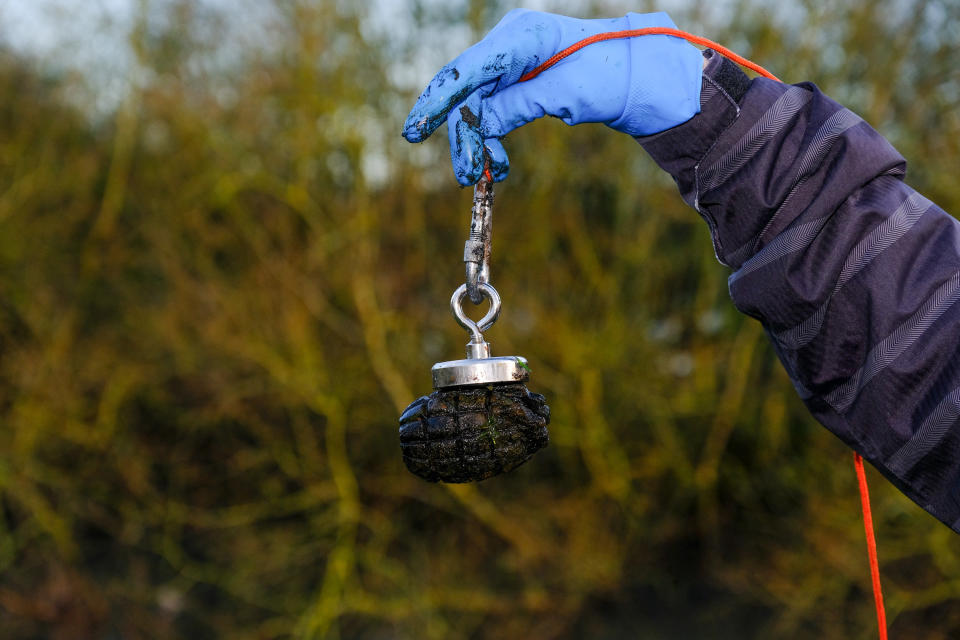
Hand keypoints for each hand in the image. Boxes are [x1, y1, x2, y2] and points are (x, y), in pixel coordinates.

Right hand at [402, 10, 702, 185]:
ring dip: (477, 143)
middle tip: (467, 176)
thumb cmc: (609, 76)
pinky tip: (499, 166)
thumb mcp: (563, 95)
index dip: (438, 102)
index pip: (467, 70)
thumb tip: (478, 125)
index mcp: (521, 36)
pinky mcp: (518, 81)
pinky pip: (492, 111)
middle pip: (467, 93)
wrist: (640, 76)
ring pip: (476, 106)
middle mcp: (510, 45)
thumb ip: (516, 107)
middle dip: (464, 136)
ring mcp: (512, 62)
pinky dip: (492, 139)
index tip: (414, 131)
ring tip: (483, 177)